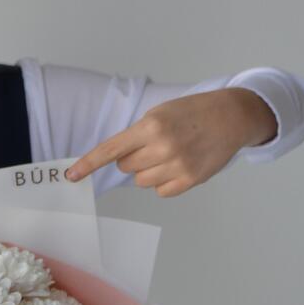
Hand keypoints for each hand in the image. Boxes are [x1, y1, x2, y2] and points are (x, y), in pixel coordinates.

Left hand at [64, 88, 276, 196]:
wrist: (232, 117)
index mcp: (151, 126)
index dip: (88, 164)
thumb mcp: (161, 113)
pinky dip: (164, 182)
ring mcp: (177, 165)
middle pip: (126, 167)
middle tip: (154, 145)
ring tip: (171, 153)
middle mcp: (163, 147)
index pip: (111, 150)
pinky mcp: (190, 180)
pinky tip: (179, 165)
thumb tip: (117, 160)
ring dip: (149, 171)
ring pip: (141, 181)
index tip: (71, 176)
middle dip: (133, 158)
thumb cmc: (192, 113)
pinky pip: (160, 191)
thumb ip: (138, 135)